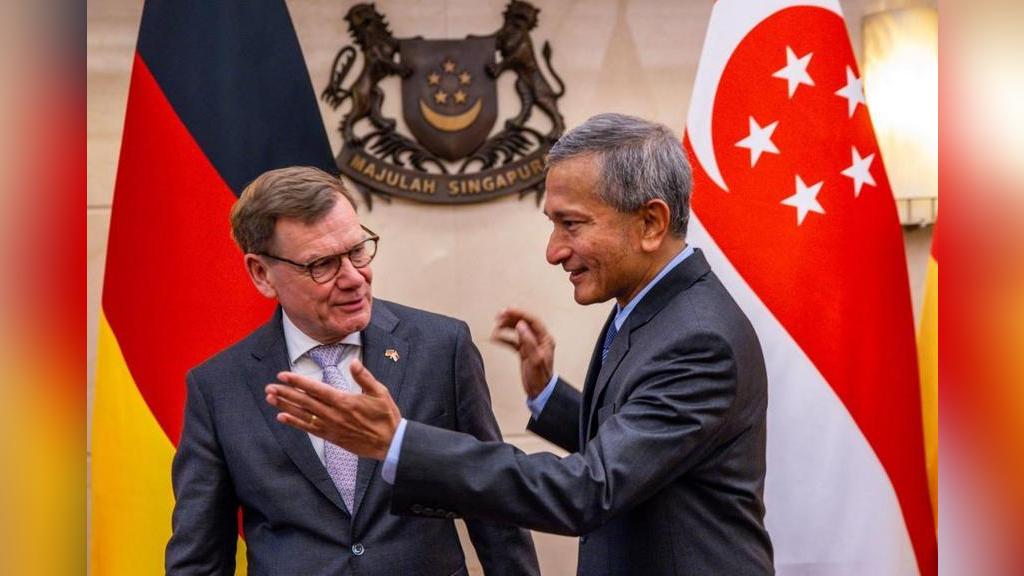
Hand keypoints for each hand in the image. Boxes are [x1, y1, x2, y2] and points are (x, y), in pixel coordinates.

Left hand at [265, 360, 400, 459]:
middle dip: (285, 393)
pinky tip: (282, 417)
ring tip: (270, 399)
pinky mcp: (331, 437)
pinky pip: (309, 429)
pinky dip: (295, 423)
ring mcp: (331, 427)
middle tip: (269, 387)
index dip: (297, 381)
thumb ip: (365, 377)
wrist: (390, 443)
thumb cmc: (386, 416)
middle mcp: (334, 414)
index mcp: (345, 401)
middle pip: (304, 402)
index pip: (316, 389)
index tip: (283, 375)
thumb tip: (353, 362)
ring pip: (303, 415)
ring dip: (285, 406)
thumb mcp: (380, 393)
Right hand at [491, 307, 554, 398]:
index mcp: (545, 339)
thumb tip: (521, 325)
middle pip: (524, 323)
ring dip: (506, 327)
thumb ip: (528, 341)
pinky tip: (495, 338)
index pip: (533, 321)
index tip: (508, 310)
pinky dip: (504, 339)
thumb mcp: (535, 359)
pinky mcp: (523, 351)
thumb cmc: (541, 378)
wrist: (539, 391)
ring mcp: (530, 345)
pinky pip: (512, 341)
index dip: (520, 313)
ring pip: (517, 331)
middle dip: (511, 318)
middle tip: (498, 315)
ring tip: (496, 326)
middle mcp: (538, 340)